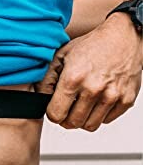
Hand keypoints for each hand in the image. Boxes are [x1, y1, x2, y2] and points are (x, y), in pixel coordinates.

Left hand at [35, 13, 141, 130]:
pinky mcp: (125, 101)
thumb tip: (39, 95)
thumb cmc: (92, 45)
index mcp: (73, 78)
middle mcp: (93, 89)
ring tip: (79, 105)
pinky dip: (98, 115)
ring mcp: (111, 97)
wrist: (122, 38)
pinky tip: (94, 101)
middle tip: (65, 108)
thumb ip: (47, 77)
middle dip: (65, 118)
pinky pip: (106, 121)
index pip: (56, 113)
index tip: (53, 108)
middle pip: (72, 123)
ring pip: (90, 126)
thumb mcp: (61, 55)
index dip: (51, 112)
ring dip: (82, 119)